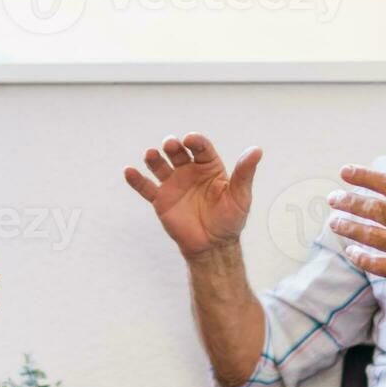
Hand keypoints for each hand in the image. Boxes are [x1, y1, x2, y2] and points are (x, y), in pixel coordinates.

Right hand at [124, 133, 262, 257]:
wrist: (212, 246)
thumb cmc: (230, 220)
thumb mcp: (240, 196)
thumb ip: (245, 173)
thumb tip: (257, 150)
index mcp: (208, 167)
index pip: (200, 148)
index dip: (195, 142)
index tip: (190, 140)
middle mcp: (189, 171)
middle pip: (177, 152)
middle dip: (172, 146)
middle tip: (169, 144)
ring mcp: (173, 185)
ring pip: (160, 166)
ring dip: (153, 158)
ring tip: (150, 154)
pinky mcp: (161, 200)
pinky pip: (146, 188)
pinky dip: (136, 180)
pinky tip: (128, 171)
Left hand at [326, 149, 385, 306]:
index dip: (365, 177)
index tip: (345, 172)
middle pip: (376, 210)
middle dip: (350, 202)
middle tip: (332, 198)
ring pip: (373, 236)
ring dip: (350, 228)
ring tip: (334, 222)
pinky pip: (380, 265)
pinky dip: (363, 258)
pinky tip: (351, 252)